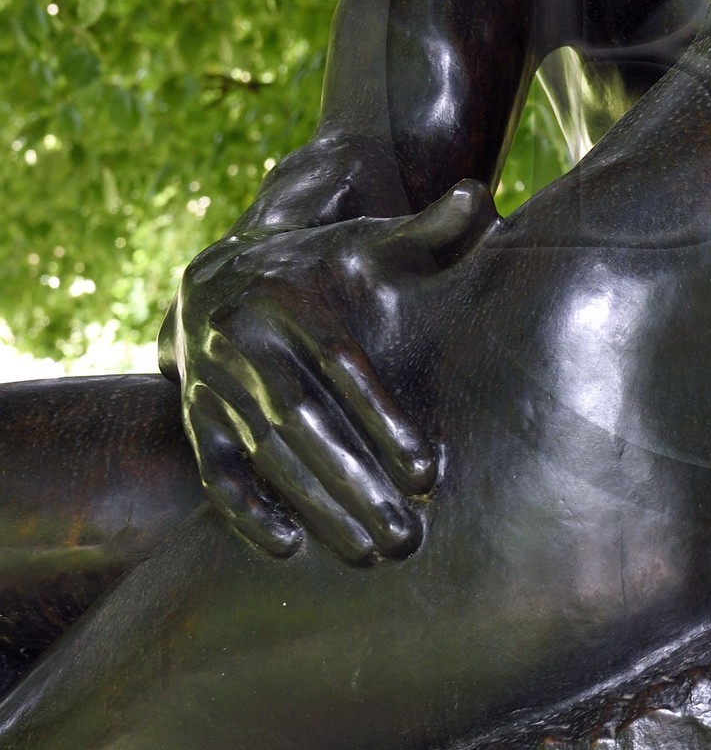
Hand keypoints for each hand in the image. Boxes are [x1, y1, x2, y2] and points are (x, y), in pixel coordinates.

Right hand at [169, 182, 493, 565]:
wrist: (217, 277)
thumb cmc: (320, 268)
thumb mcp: (369, 245)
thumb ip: (427, 230)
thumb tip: (476, 196)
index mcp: (292, 297)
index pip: (343, 366)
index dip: (385, 420)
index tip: (429, 472)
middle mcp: (245, 340)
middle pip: (304, 421)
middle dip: (356, 482)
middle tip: (407, 534)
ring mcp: (213, 382)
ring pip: (267, 453)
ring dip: (316, 507)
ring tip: (370, 553)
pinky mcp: (195, 418)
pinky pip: (216, 470)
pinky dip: (245, 510)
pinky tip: (288, 547)